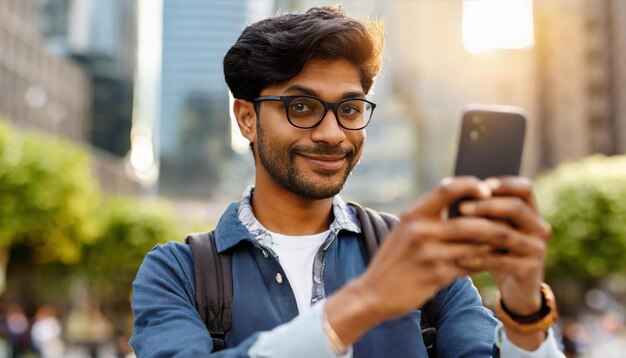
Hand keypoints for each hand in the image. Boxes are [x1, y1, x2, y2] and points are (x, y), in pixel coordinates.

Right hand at [326, 176, 498, 344]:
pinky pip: (470, 265)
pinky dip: (484, 262)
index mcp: (413, 214)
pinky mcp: (436, 275)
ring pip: (475, 245)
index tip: (488, 190)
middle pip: (469, 221)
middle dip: (494, 222)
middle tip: (509, 222)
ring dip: (493, 244)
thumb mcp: (404, 229)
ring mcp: (429, 254)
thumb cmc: (394, 258)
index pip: (447, 189)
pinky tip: (493, 260)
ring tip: (506, 241)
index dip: (471, 186)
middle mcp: (420, 231)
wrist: (373, 292)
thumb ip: (429, 216)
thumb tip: (463, 200)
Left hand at [458, 177, 550, 314]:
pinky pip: (500, 260)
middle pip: (515, 208)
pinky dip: (478, 257)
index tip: (481, 184)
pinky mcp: (529, 270)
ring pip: (506, 234)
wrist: (515, 287)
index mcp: (532, 213)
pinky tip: (460, 256)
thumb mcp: (494, 228)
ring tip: (456, 227)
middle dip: (486, 205)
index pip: (525, 189)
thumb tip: (459, 194)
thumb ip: (485, 212)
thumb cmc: (498, 250)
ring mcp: (537, 250)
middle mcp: (539, 228)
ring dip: (478, 229)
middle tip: (461, 207)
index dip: (504, 183)